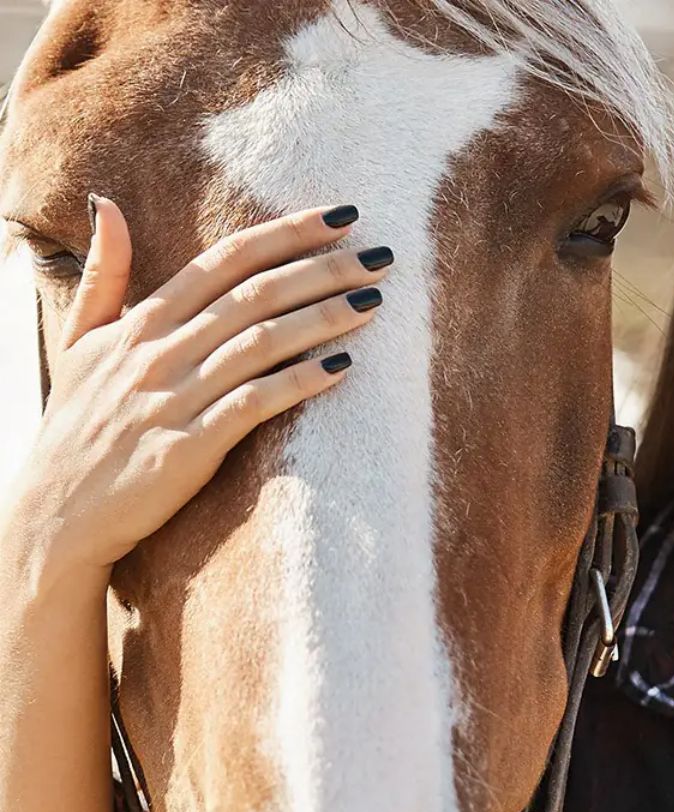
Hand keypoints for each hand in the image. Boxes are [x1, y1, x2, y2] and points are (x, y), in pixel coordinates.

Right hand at [10, 197, 389, 580]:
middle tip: (382, 255)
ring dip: (323, 318)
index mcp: (141, 322)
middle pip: (254, 294)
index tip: (339, 217)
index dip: (285, 234)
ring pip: (261, 342)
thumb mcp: (80, 342)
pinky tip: (343, 367)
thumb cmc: (77, 427)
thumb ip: (103, 276)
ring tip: (373, 301)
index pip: (224, 261)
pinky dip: (299, 382)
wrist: (57, 513)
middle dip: (323, 269)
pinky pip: (253, 404)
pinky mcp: (189, 446)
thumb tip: (106, 202)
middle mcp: (159, 351)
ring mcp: (173, 398)